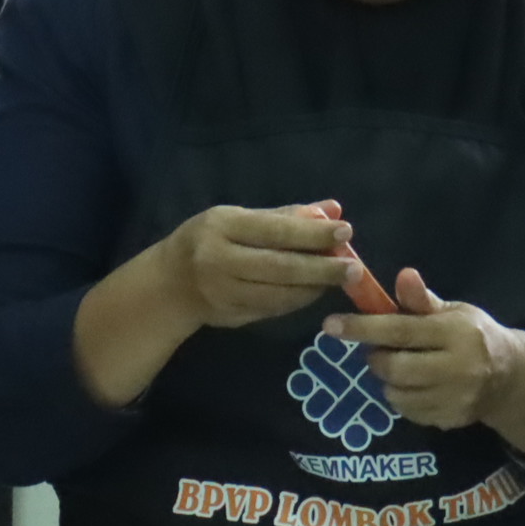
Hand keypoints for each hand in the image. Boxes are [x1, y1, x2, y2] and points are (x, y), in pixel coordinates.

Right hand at [148, 203, 358, 330]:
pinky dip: (300, 299)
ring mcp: (225, 293)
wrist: (169, 286)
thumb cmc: (208, 240)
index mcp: (221, 227)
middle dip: (322, 267)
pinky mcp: (233, 316)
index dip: (311, 233)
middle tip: (355, 267)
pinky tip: (317, 289)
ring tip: (342, 277)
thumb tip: (333, 209)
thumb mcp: (238, 218)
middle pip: (280, 266)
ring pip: (280, 293)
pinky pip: (275, 308)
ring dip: (315, 286)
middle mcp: (220, 261)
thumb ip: (285, 215)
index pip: (274, 230)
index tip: (345, 232)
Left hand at [328, 270, 524, 441]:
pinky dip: (400, 397)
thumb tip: (403, 275)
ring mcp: (454, 398)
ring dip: (386, 379)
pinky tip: (412, 385)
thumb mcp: (454, 312)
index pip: (401, 330)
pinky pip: (407, 411)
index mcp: (457, 333)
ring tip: (397, 366)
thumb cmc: (475, 336)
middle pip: (395, 367)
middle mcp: (457, 367)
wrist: (510, 378)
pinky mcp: (449, 420)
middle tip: (376, 350)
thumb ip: (422, 300)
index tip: (331, 325)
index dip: (363, 327)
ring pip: (397, 393)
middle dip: (375, 358)